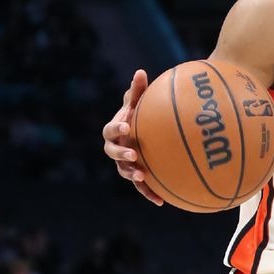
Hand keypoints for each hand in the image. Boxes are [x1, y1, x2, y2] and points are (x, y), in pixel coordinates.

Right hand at [102, 69, 163, 205]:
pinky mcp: (137, 174)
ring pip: (124, 171)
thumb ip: (138, 91)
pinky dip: (149, 193)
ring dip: (131, 175)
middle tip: (133, 154)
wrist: (144, 131)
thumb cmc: (140, 113)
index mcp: (116, 130)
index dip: (117, 129)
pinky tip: (162, 202)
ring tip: (141, 177)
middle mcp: (117, 148)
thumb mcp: (139, 102)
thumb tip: (140, 72)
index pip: (111, 130)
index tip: (127, 126)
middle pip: (113, 153)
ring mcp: (125, 163)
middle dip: (121, 154)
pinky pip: (141, 186)